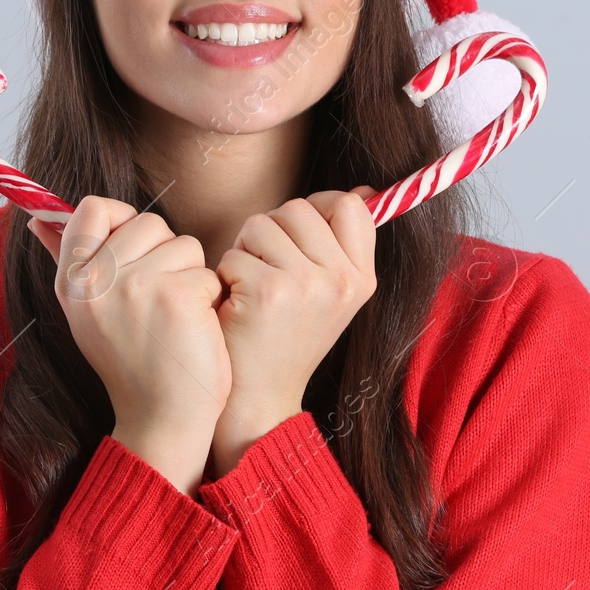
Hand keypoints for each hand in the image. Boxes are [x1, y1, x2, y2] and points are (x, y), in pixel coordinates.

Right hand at [28, 197, 228, 494]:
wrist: (162, 420)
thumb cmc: (134, 362)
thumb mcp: (88, 313)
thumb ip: (69, 261)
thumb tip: (38, 220)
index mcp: (71, 282)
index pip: (92, 208)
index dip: (123, 221)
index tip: (135, 254)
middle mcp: (95, 281)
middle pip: (149, 222)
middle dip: (166, 256)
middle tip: (158, 303)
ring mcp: (135, 286)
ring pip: (184, 244)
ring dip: (191, 277)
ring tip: (175, 318)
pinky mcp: (175, 296)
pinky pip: (207, 272)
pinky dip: (209, 299)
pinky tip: (193, 330)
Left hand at [210, 186, 377, 473]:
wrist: (257, 399)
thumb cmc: (283, 339)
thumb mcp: (331, 295)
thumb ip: (341, 244)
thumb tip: (364, 190)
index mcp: (362, 279)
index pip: (350, 206)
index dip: (317, 209)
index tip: (298, 237)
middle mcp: (343, 280)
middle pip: (298, 208)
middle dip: (272, 232)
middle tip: (268, 274)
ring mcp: (308, 285)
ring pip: (262, 223)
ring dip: (245, 251)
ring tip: (251, 289)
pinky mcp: (269, 291)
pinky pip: (234, 252)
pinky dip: (225, 275)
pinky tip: (235, 307)